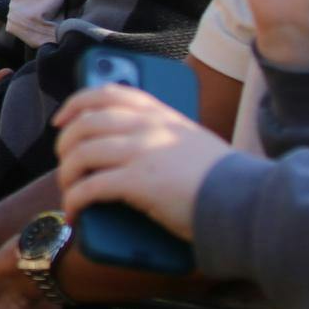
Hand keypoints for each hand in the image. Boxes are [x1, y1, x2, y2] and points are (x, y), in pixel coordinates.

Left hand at [53, 85, 232, 240]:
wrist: (246, 200)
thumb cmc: (223, 179)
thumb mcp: (191, 140)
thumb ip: (164, 134)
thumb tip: (132, 148)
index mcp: (160, 113)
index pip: (107, 94)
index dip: (76, 105)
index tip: (61, 121)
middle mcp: (146, 126)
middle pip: (85, 125)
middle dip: (65, 145)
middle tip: (64, 164)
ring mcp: (140, 152)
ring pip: (80, 155)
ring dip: (67, 176)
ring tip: (69, 193)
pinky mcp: (137, 182)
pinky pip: (90, 188)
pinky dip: (74, 202)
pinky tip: (74, 215)